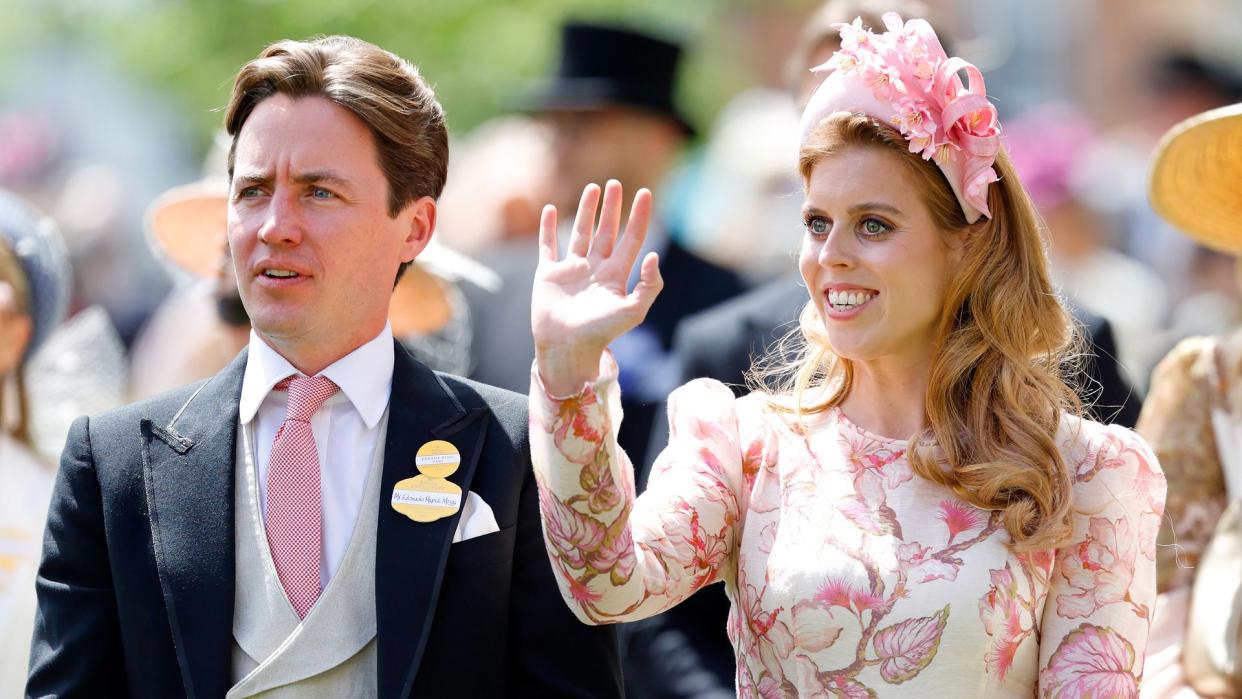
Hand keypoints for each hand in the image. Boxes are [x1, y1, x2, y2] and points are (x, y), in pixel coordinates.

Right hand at [532, 180, 662, 395]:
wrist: (567, 348)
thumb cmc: (601, 334)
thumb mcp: (633, 311)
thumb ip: (649, 285)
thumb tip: (654, 255)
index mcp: (616, 276)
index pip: (632, 239)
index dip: (639, 217)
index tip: (645, 193)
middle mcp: (595, 269)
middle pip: (607, 231)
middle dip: (612, 208)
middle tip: (616, 184)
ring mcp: (571, 270)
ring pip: (580, 232)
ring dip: (586, 210)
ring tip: (593, 189)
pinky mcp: (548, 274)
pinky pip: (548, 245)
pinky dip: (547, 228)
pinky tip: (549, 209)